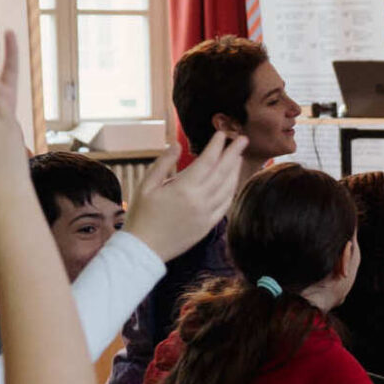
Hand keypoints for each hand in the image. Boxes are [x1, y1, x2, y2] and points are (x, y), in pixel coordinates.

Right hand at [124, 133, 245, 261]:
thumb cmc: (141, 216)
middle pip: (223, 172)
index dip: (217, 146)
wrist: (143, 249)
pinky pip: (225, 205)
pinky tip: (232, 182)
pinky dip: (231, 191)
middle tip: (243, 139)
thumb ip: (163, 163)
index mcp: (183, 188)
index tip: (222, 133)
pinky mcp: (208, 226)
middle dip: (234, 153)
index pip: (207, 161)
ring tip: (238, 157)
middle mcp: (199, 200)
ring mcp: (206, 214)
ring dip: (235, 171)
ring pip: (227, 188)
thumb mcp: (146, 185)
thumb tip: (177, 144)